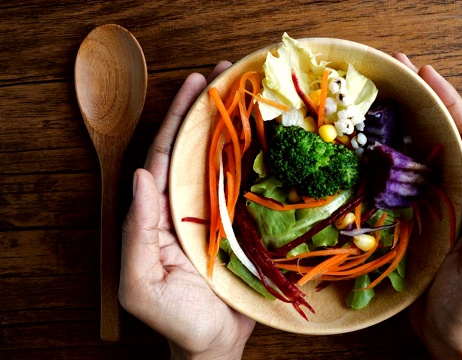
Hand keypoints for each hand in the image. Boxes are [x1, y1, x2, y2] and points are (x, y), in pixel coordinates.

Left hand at [119, 62, 255, 359]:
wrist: (212, 343)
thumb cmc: (173, 318)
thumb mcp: (141, 281)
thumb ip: (136, 231)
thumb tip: (142, 175)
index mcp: (159, 212)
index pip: (165, 154)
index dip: (178, 118)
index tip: (196, 86)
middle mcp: (186, 204)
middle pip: (194, 148)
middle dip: (206, 110)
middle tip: (226, 74)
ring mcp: (216, 213)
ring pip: (222, 162)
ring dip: (233, 127)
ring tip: (249, 94)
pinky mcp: (243, 225)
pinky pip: (249, 188)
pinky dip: (258, 161)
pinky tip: (272, 140)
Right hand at [394, 54, 461, 358]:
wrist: (450, 337)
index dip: (452, 104)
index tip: (427, 75)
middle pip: (448, 138)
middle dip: (428, 102)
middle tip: (398, 71)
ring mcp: (442, 205)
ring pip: (425, 154)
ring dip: (407, 124)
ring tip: (382, 97)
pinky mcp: (420, 218)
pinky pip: (406, 181)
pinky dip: (391, 158)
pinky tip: (371, 145)